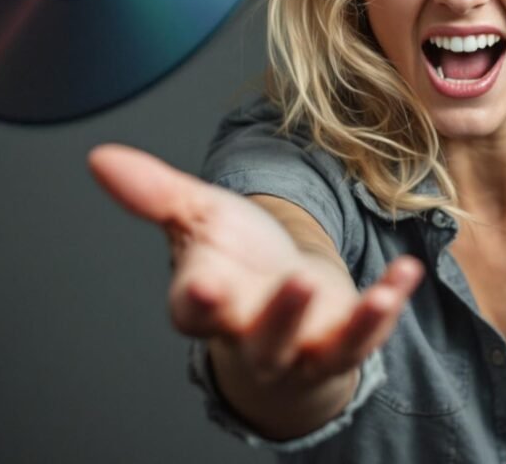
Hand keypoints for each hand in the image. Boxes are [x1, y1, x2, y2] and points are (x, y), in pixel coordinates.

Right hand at [87, 144, 423, 393]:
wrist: (281, 303)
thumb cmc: (236, 260)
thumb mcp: (197, 217)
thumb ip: (153, 192)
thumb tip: (99, 157)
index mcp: (208, 302)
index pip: (194, 311)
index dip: (199, 301)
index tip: (205, 286)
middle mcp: (249, 334)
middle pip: (259, 338)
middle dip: (277, 317)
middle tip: (295, 285)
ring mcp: (298, 347)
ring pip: (314, 347)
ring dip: (344, 323)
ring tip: (369, 294)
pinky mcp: (340, 345)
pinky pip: (364, 336)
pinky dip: (385, 308)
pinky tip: (406, 273)